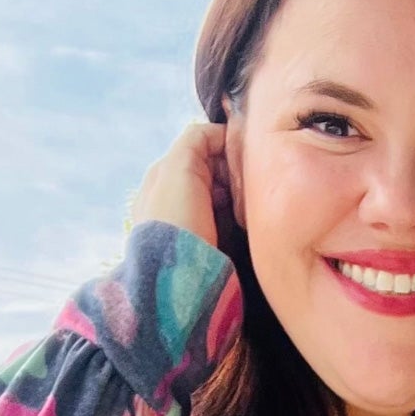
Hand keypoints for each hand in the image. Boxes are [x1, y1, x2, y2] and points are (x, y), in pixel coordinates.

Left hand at [127, 121, 240, 259]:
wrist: (175, 282)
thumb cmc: (175, 221)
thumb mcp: (178, 166)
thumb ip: (197, 139)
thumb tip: (220, 134)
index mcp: (164, 175)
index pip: (202, 147)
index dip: (224, 147)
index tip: (243, 158)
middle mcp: (174, 197)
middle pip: (215, 171)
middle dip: (233, 172)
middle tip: (249, 184)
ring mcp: (191, 225)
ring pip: (224, 197)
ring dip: (239, 197)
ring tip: (250, 205)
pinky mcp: (206, 248)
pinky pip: (229, 223)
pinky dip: (239, 219)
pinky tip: (246, 224)